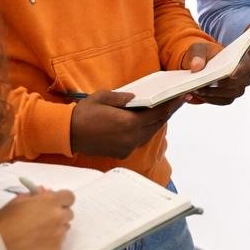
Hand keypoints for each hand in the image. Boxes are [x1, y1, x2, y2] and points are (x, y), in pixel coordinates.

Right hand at [0, 188, 74, 249]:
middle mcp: (58, 218)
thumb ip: (35, 196)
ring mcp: (58, 236)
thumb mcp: (17, 202)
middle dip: (58, 214)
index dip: (61, 200)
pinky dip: (50, 244)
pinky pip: (58, 244)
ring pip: (64, 229)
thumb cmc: (3, 223)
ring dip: (55, 229)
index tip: (54, 204)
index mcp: (50, 202)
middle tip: (42, 219)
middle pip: (68, 214)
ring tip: (36, 233)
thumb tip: (44, 192)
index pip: (69, 197)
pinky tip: (35, 245)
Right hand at [68, 89, 182, 158]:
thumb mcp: (102, 97)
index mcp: (129, 123)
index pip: (158, 113)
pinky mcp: (122, 153)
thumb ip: (122, 97)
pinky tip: (147, 121)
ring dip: (157, 122)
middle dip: (168, 112)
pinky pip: (140, 140)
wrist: (67, 134)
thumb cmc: (83, 113)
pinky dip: (145, 130)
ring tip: (165, 109)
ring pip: (149, 133)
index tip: (182, 96)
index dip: (171, 105)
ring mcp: (127, 147)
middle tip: (178, 100)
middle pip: (157, 124)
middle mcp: (131, 138)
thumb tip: (136, 98)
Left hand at [180, 42, 249, 104]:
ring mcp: (238, 89)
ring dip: (210, 96)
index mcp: (242, 61)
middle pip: (233, 87)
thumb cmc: (209, 53)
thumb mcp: (201, 48)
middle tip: (198, 87)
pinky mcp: (230, 97)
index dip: (237, 72)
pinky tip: (198, 95)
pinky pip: (221, 101)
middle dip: (215, 88)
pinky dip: (209, 99)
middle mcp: (244, 77)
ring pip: (226, 97)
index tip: (229, 74)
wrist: (210, 62)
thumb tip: (196, 67)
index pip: (243, 68)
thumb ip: (197, 55)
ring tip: (195, 91)